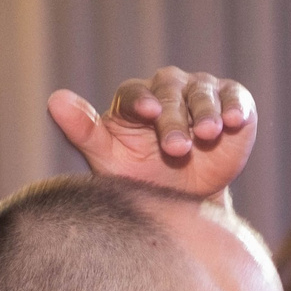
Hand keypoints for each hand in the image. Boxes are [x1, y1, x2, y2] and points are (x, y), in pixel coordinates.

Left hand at [48, 66, 256, 201]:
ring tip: (208, 134)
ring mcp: (201, 92)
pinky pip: (235, 97)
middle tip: (176, 149)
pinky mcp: (233, 101)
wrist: (185, 202)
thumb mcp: (109, 161)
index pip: (135, 93)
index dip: (142, 102)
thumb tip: (54, 100)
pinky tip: (235, 121)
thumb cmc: (141, 179)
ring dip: (206, 113)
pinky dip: (236, 107)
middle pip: (171, 94)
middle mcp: (168, 88)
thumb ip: (84, 131)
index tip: (148, 114)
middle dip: (174, 120)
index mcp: (135, 100)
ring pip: (203, 93)